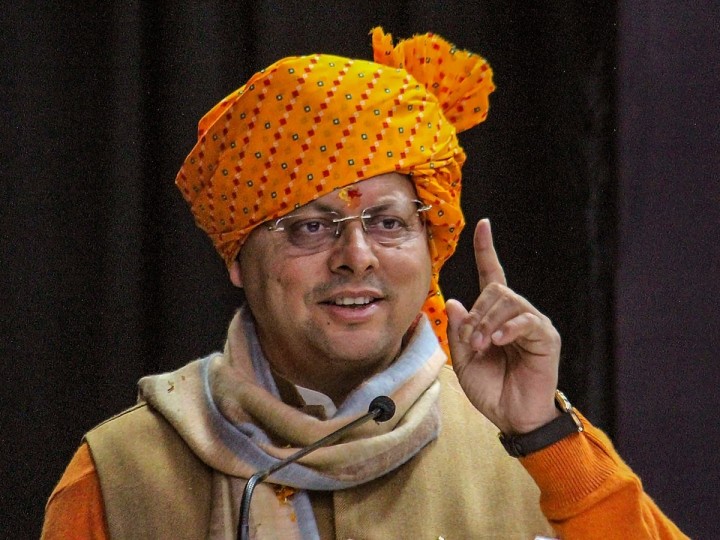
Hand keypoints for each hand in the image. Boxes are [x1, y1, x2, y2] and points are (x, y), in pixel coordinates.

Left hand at [446, 219, 560, 434]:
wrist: (513, 417)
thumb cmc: (491, 390)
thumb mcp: (464, 361)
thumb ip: (459, 332)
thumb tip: (455, 301)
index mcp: (495, 317)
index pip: (492, 275)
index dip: (486, 249)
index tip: (482, 225)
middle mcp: (516, 315)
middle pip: (495, 290)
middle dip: (476, 314)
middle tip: (471, 342)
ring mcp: (533, 324)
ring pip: (508, 301)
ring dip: (487, 323)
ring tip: (482, 347)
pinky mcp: (546, 337)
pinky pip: (526, 319)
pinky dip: (508, 328)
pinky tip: (499, 342)